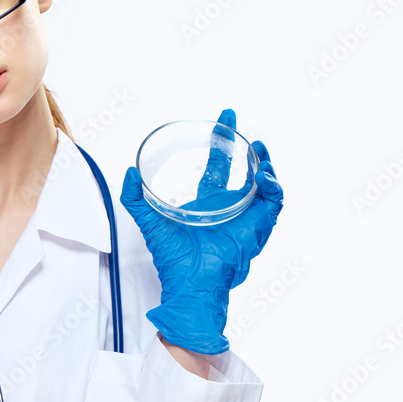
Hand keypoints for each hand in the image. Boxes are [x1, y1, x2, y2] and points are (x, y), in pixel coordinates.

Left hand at [119, 109, 283, 353]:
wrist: (190, 282)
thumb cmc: (173, 259)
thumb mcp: (148, 221)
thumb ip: (135, 198)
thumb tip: (128, 172)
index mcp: (208, 202)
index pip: (217, 164)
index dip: (220, 141)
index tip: (224, 119)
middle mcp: (230, 205)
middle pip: (243, 167)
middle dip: (243, 143)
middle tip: (235, 121)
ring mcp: (247, 215)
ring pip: (265, 182)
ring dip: (264, 163)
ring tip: (258, 149)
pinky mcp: (260, 226)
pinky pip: (274, 202)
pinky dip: (272, 186)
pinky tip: (262, 175)